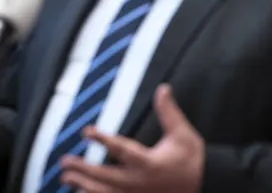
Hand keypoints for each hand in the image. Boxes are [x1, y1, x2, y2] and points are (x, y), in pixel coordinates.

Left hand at [60, 84, 203, 192]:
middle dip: (83, 169)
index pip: (121, 149)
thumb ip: (169, 113)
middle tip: (64, 161)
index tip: (86, 130)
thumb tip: (164, 88)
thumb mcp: (183, 135)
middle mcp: (139, 183)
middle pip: (105, 177)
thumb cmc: (192, 161)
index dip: (102, 139)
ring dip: (83, 185)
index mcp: (149, 163)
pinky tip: (79, 192)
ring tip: (65, 177)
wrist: (207, 187)